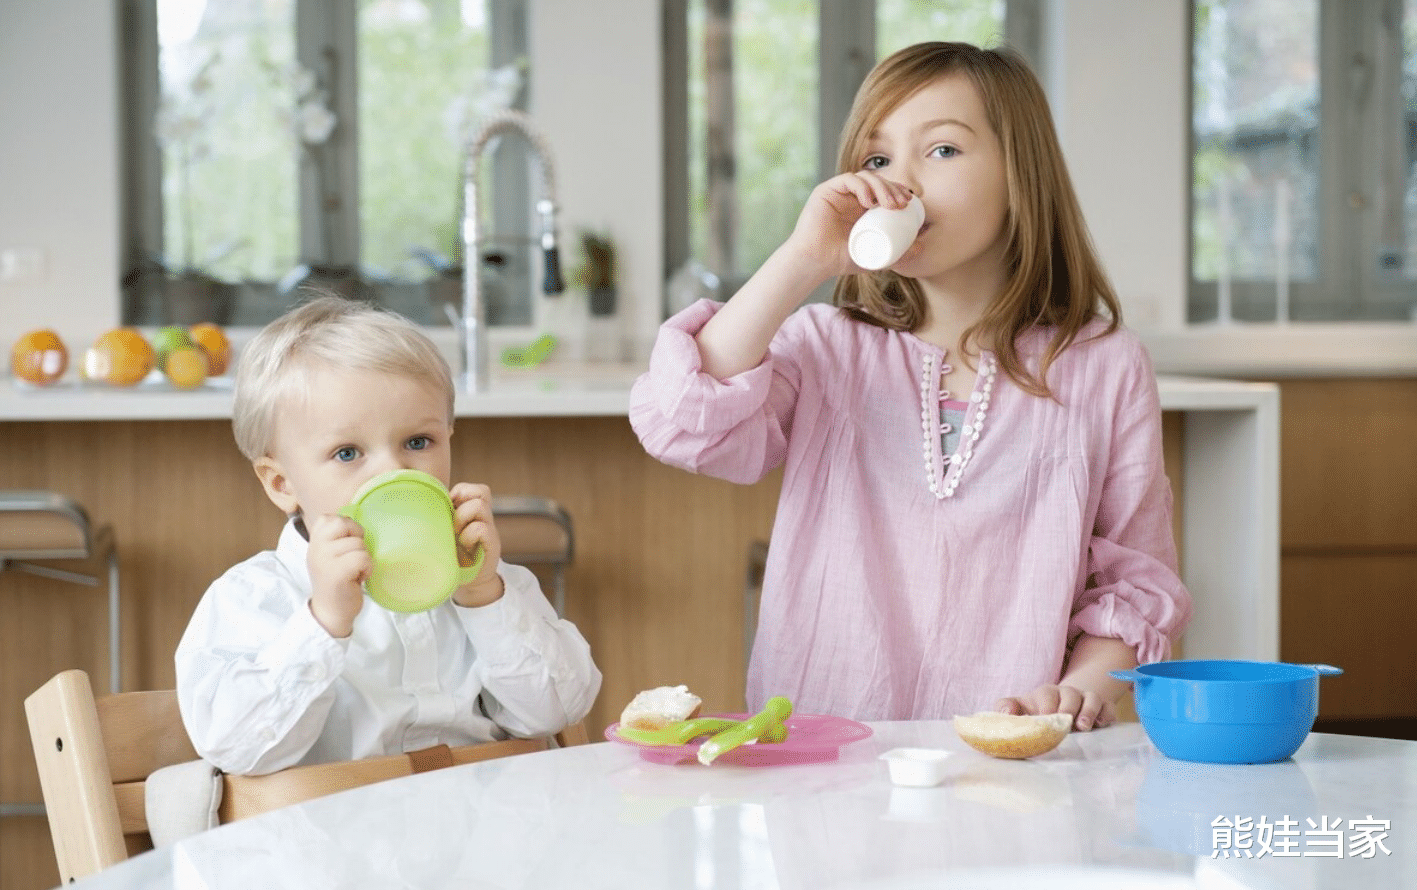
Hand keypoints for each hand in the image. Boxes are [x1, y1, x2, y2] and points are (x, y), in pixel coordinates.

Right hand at [305, 513, 370, 637]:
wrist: (331, 613)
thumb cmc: (337, 583)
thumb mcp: (329, 556)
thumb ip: (335, 538)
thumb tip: (353, 519)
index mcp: (314, 542)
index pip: (328, 517)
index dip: (345, 527)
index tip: (345, 546)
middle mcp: (315, 548)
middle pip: (344, 523)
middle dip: (356, 538)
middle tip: (353, 557)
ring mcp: (324, 559)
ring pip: (358, 543)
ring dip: (364, 557)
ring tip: (355, 571)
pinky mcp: (337, 572)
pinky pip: (363, 557)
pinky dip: (367, 568)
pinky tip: (359, 578)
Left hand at [449, 482, 503, 607]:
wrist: (471, 584)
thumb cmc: (453, 559)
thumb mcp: (444, 535)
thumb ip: (438, 520)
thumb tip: (405, 509)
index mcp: (472, 513)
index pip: (472, 489)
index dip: (458, 493)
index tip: (448, 510)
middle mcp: (484, 518)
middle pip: (481, 491)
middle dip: (461, 503)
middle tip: (452, 522)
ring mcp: (490, 529)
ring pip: (479, 505)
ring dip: (463, 518)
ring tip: (457, 534)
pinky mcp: (493, 544)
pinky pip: (480, 528)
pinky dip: (469, 535)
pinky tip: (464, 546)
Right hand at [785, 171, 915, 276]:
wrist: (815, 263)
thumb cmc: (841, 260)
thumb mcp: (876, 257)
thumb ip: (897, 254)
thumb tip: (921, 247)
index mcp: (862, 207)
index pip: (884, 190)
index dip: (898, 190)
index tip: (910, 202)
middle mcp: (851, 196)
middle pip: (877, 181)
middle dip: (893, 188)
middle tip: (903, 203)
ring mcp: (839, 192)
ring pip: (865, 177)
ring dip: (881, 187)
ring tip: (890, 204)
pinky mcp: (826, 190)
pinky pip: (848, 179)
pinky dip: (862, 186)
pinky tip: (869, 202)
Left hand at [995, 684, 1115, 732]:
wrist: (1064, 709)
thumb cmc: (1038, 712)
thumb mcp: (1021, 708)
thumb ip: (1007, 708)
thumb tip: (1005, 713)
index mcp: (1046, 693)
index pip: (1047, 693)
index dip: (1047, 706)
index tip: (1045, 719)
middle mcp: (1067, 694)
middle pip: (1070, 694)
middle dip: (1068, 708)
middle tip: (1066, 725)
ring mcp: (1086, 700)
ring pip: (1092, 698)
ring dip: (1088, 711)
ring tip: (1084, 726)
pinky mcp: (1103, 709)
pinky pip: (1109, 708)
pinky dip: (1107, 714)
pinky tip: (1102, 725)